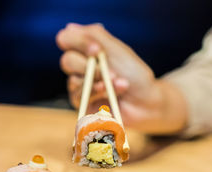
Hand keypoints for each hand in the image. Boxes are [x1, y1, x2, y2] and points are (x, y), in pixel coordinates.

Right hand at [56, 23, 186, 133]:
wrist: (146, 100)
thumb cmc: (134, 74)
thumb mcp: (117, 49)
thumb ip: (95, 35)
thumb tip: (70, 27)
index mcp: (86, 50)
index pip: (66, 39)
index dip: (78, 42)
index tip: (97, 49)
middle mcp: (80, 67)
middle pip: (67, 61)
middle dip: (89, 65)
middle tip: (110, 70)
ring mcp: (79, 86)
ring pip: (73, 81)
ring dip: (99, 80)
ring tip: (119, 82)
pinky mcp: (82, 104)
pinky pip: (79, 97)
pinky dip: (97, 92)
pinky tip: (111, 93)